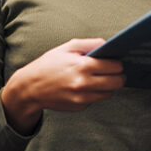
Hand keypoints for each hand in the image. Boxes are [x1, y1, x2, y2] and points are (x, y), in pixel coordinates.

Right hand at [2, 38, 124, 133]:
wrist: (31, 88)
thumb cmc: (49, 65)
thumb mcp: (67, 48)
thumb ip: (90, 43)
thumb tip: (108, 44)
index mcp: (83, 66)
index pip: (115, 66)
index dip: (118, 63)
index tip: (116, 61)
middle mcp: (84, 83)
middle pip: (117, 82)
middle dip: (119, 76)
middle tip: (116, 72)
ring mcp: (82, 97)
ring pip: (109, 93)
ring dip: (109, 86)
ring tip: (102, 79)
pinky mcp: (80, 106)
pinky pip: (96, 100)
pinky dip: (95, 94)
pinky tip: (87, 87)